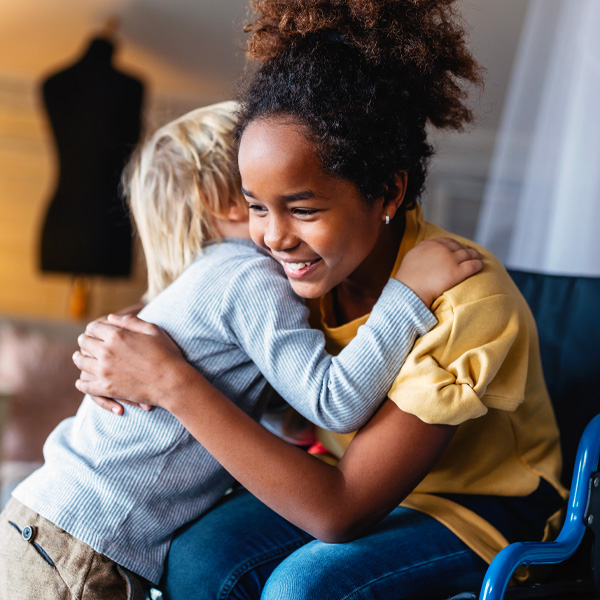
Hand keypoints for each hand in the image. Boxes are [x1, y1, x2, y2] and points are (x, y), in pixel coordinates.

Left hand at [72, 314, 189, 410]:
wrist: (172, 382)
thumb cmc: (166, 354)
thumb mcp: (153, 330)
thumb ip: (131, 321)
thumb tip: (111, 318)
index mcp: (117, 335)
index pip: (93, 327)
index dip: (94, 327)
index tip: (95, 330)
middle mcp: (106, 352)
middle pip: (84, 342)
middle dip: (85, 340)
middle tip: (86, 342)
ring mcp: (104, 371)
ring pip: (81, 362)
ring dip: (79, 358)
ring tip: (80, 358)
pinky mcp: (107, 388)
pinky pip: (85, 385)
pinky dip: (81, 383)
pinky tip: (81, 381)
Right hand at [395, 237, 483, 306]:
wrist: (409, 289)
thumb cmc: (407, 277)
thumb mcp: (412, 255)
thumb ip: (422, 249)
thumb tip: (428, 247)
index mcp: (431, 244)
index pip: (448, 241)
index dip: (456, 244)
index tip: (459, 247)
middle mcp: (441, 249)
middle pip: (459, 247)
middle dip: (467, 249)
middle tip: (472, 253)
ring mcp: (450, 260)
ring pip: (468, 255)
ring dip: (475, 255)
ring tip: (479, 258)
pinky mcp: (456, 272)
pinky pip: (472, 266)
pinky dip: (478, 264)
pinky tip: (481, 265)